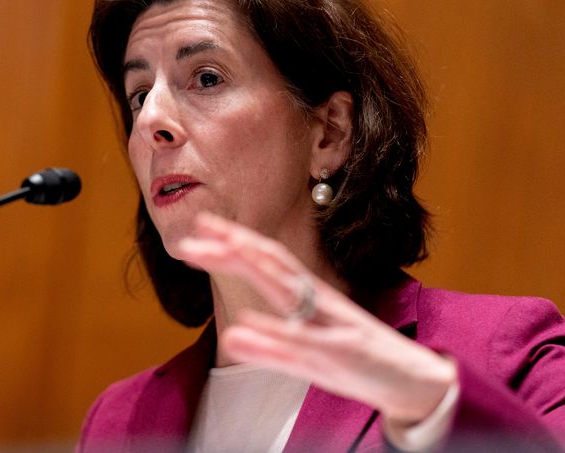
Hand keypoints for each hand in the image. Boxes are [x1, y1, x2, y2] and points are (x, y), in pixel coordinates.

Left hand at [177, 212, 456, 424]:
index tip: (201, 224)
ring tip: (213, 253)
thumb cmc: (359, 363)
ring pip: (286, 292)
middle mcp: (320, 303)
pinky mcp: (343, 355)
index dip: (236, 240)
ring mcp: (331, 326)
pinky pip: (304, 343)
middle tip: (191, 236)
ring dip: (248, 269)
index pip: (269, 260)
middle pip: (273, 265)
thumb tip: (233, 333)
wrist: (417, 383)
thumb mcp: (309, 354)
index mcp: (310, 298)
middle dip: (232, 247)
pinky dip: (273, 333)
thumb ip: (273, 343)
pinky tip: (242, 328)